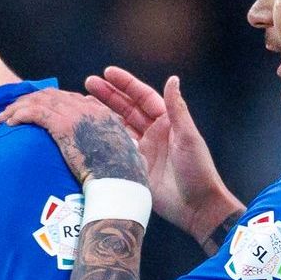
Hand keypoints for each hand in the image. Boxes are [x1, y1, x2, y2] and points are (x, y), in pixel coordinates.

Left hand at [0, 83, 143, 194]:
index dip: (49, 100)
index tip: (36, 107)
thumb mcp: (118, 154)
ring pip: (40, 100)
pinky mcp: (64, 125)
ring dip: (19, 107)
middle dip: (30, 100)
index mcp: (101, 113)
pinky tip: (9, 122)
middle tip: (13, 110)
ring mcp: (77, 114)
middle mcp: (89, 108)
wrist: (120, 179)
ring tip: (4, 117)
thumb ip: (106, 146)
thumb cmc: (120, 175)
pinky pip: (36, 112)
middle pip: (52, 95)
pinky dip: (20, 114)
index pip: (70, 98)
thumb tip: (97, 154)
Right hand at [82, 70, 241, 238]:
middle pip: (126, 108)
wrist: (196, 206)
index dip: (126, 84)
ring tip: (82, 104)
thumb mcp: (188, 137)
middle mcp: (153, 132)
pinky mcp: (134, 167)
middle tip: (88, 84)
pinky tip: (88, 131)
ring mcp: (142, 150)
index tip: (108, 73)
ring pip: (118, 126)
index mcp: (167, 122)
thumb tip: (173, 79)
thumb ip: (177, 109)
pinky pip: (115, 149)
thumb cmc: (198, 170)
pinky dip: (103, 139)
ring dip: (102, 115)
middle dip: (108, 95)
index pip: (143, 97)